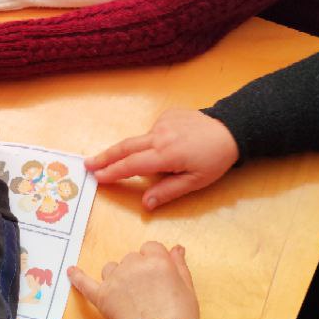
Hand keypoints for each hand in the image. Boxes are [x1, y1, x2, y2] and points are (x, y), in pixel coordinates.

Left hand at [68, 242, 199, 318]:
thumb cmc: (180, 317)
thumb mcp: (188, 289)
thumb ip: (180, 265)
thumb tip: (176, 248)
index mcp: (157, 261)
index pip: (151, 248)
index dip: (154, 261)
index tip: (158, 275)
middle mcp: (134, 266)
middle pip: (131, 258)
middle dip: (138, 270)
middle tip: (148, 291)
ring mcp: (115, 280)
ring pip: (112, 268)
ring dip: (118, 275)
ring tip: (128, 296)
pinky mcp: (102, 297)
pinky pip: (86, 283)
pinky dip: (78, 277)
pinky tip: (71, 272)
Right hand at [86, 109, 238, 210]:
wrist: (231, 129)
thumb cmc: (215, 158)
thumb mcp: (195, 182)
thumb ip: (167, 191)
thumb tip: (145, 204)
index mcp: (165, 154)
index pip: (131, 165)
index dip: (112, 172)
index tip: (97, 177)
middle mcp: (159, 136)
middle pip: (125, 147)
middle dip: (104, 157)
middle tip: (87, 164)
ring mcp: (162, 123)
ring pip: (140, 140)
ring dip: (130, 150)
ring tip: (125, 160)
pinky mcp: (167, 115)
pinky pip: (153, 131)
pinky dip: (152, 141)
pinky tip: (167, 146)